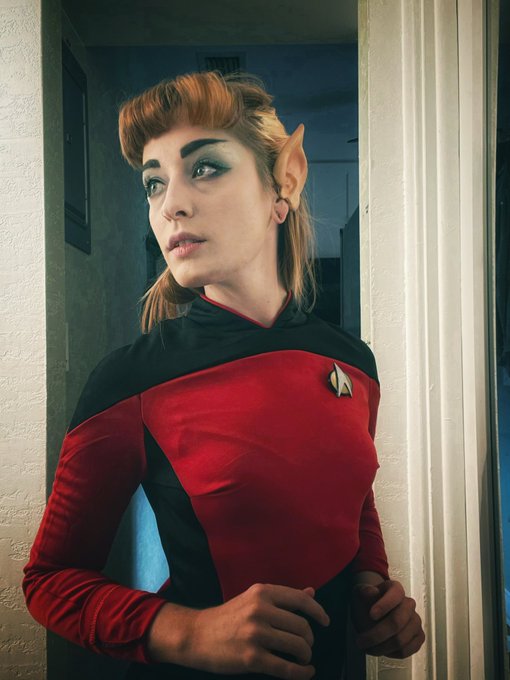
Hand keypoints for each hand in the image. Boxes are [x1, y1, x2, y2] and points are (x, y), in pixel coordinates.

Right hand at [182, 582, 330, 678]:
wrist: (196, 635)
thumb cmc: (227, 617)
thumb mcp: (253, 599)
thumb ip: (282, 598)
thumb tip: (312, 592)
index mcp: (262, 592)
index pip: (300, 599)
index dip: (318, 611)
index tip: (325, 621)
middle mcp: (260, 610)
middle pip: (302, 626)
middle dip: (309, 640)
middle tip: (307, 646)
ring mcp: (256, 634)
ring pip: (297, 646)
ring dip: (305, 656)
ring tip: (304, 659)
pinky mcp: (251, 658)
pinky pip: (285, 668)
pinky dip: (300, 673)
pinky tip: (305, 673)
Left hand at [350, 579, 424, 658]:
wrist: (373, 614)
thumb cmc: (368, 603)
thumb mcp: (360, 594)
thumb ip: (364, 592)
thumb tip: (370, 592)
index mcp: (396, 589)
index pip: (395, 594)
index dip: (384, 605)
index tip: (371, 615)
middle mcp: (409, 604)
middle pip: (396, 622)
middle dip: (376, 635)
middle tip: (361, 640)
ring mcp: (416, 621)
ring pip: (401, 640)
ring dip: (381, 647)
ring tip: (368, 647)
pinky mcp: (418, 636)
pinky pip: (407, 650)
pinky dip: (391, 653)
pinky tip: (382, 649)